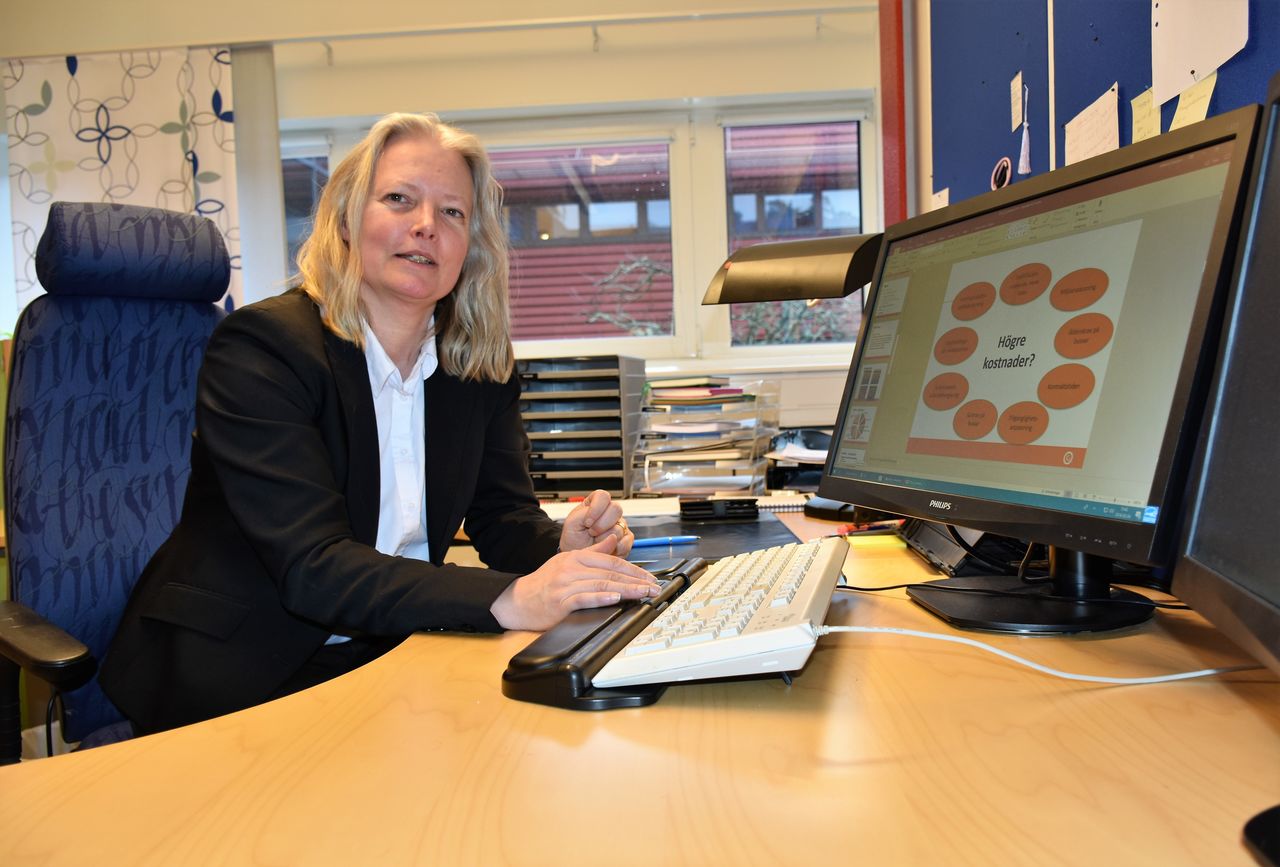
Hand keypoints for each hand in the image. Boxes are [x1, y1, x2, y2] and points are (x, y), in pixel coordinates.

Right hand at [490, 536, 659, 630]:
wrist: (517, 600)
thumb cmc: (543, 583)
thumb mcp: (568, 561)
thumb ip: (593, 551)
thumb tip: (613, 540)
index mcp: (576, 557)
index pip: (612, 561)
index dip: (634, 569)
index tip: (649, 577)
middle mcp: (572, 568)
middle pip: (611, 572)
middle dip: (636, 580)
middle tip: (654, 587)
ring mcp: (566, 584)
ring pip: (602, 584)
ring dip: (627, 590)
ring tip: (643, 594)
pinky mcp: (561, 602)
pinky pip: (585, 597)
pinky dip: (602, 597)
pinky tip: (616, 598)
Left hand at [558, 489, 634, 556]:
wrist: (579, 558)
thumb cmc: (573, 539)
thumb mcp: (572, 523)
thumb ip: (585, 513)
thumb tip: (602, 518)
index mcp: (595, 503)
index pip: (603, 496)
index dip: (596, 509)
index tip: (587, 522)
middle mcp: (609, 512)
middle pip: (616, 509)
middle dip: (601, 525)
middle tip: (591, 533)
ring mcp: (620, 525)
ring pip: (620, 528)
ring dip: (604, 539)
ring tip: (596, 542)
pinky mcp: (626, 539)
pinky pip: (626, 542)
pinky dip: (614, 549)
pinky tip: (605, 549)